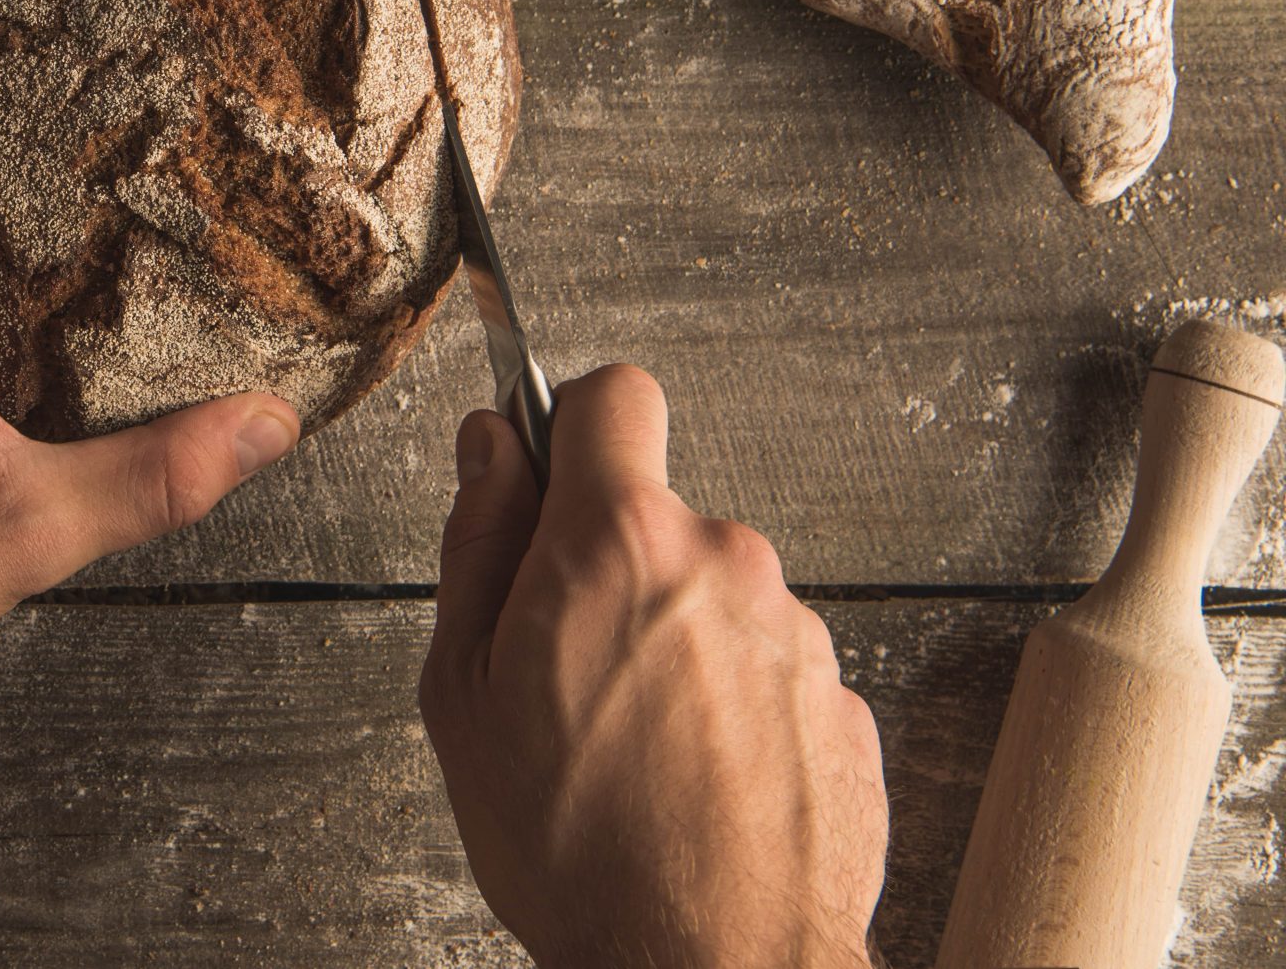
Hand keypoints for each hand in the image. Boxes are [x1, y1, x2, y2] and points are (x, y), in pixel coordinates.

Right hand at [418, 368, 886, 968]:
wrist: (712, 968)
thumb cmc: (575, 845)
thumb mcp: (461, 688)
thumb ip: (477, 542)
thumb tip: (489, 447)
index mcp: (618, 540)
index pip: (613, 394)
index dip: (571, 425)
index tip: (548, 476)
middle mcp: (726, 562)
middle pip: (658, 518)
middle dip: (610, 571)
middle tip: (562, 674)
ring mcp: (799, 634)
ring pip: (714, 600)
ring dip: (674, 648)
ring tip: (631, 754)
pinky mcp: (845, 706)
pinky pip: (768, 675)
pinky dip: (730, 714)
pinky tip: (692, 788)